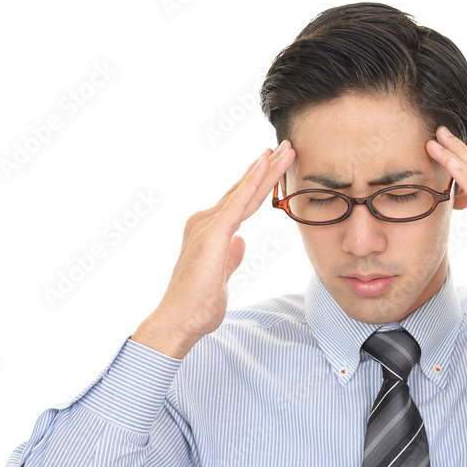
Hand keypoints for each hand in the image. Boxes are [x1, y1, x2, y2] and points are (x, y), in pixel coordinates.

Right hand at [133, 139, 295, 357]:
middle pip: (244, 191)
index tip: (275, 166)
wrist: (179, 319)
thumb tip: (241, 242)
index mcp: (209, 232)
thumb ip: (230, 256)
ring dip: (267, 169)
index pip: (241, 204)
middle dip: (267, 169)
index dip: (259, 185)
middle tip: (286, 147)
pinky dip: (252, 180)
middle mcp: (206, 222)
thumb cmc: (197, 305)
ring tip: (286, 149)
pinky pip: (238, 201)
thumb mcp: (221, 277)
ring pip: (245, 191)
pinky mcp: (213, 231)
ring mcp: (208, 224)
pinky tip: (265, 162)